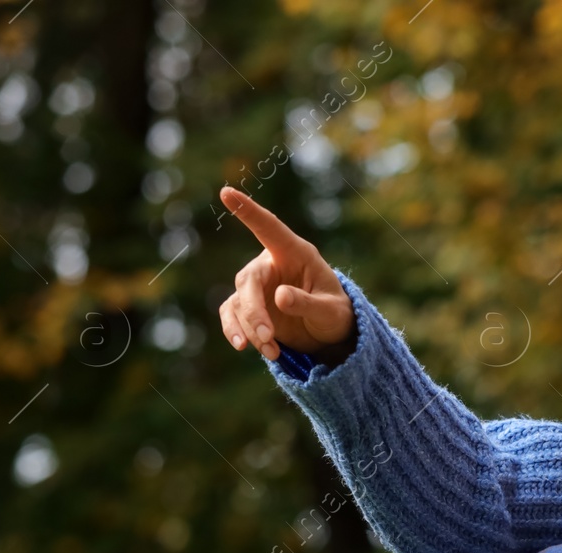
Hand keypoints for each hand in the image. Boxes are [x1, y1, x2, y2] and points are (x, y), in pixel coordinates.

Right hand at [217, 186, 356, 362]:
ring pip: (238, 302)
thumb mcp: (330, 311)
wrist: (329, 334)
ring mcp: (258, 287)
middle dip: (254, 311)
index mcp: (295, 253)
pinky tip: (248, 347)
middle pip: (248, 280)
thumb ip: (307, 303)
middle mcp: (271, 265)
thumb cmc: (335, 314)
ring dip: (249, 328)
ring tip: (271, 352)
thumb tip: (279, 296)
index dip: (248, 211)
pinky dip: (238, 332)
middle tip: (266, 337)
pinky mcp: (248, 307)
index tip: (226, 192)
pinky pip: (232, 316)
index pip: (269, 228)